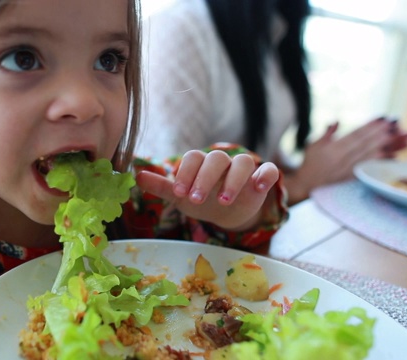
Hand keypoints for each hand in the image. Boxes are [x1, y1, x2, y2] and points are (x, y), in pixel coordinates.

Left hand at [135, 150, 279, 230]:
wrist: (224, 213)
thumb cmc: (200, 199)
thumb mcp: (180, 196)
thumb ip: (161, 186)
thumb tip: (137, 176)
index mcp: (201, 163)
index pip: (193, 158)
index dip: (186, 173)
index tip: (179, 193)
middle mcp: (223, 162)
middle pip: (217, 159)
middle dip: (205, 179)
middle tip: (196, 200)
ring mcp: (244, 170)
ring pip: (243, 163)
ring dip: (234, 180)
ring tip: (223, 201)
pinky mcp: (261, 179)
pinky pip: (269, 170)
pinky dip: (265, 175)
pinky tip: (259, 188)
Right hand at [286, 117, 406, 203]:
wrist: (307, 186)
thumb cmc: (309, 164)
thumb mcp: (313, 145)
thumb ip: (327, 133)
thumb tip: (336, 121)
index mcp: (333, 148)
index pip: (356, 134)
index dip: (370, 126)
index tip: (384, 119)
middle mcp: (343, 158)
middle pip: (367, 144)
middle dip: (384, 134)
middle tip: (400, 126)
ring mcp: (349, 168)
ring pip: (372, 155)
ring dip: (390, 146)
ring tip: (404, 139)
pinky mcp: (353, 177)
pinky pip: (371, 168)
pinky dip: (383, 162)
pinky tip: (396, 156)